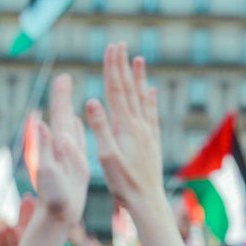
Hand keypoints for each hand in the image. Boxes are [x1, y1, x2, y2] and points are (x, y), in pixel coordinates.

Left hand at [34, 74, 88, 225]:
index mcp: (58, 145)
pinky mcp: (75, 164)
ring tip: (69, 93)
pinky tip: (79, 122)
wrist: (58, 216)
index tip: (63, 77)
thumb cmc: (54, 198)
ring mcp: (68, 155)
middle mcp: (62, 147)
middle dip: (63, 95)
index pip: (59, 114)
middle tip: (64, 77)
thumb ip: (45, 147)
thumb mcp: (48, 172)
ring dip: (69, 108)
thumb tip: (40, 122)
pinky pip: (78, 140)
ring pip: (70, 125)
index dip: (61, 95)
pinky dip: (80, 127)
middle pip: (63, 115)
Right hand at [86, 43, 163, 211]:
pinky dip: (151, 99)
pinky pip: (152, 114)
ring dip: (139, 77)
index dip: (112, 67)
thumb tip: (92, 100)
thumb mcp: (105, 156)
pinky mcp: (152, 141)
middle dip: (123, 65)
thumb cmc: (123, 182)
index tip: (111, 48)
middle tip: (120, 44)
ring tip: (138, 59)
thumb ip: (100, 127)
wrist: (147, 200)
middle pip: (129, 89)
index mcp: (125, 126)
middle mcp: (138, 125)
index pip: (116, 90)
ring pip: (143, 97)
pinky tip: (152, 91)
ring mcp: (147, 132)